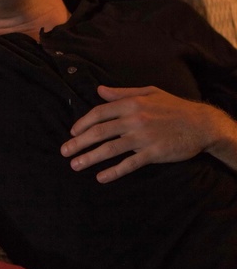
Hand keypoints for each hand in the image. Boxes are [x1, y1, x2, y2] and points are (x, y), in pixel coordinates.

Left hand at [60, 85, 224, 182]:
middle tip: (64, 151)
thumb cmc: (175, 107)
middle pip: (99, 132)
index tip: (72, 133)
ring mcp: (143, 137)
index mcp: (131, 104)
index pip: (99, 113)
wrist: (203, 124)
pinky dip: (114, 172)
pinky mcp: (154, 153)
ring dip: (90, 158)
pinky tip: (101, 178)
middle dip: (79, 143)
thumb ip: (122, 93)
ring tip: (75, 165)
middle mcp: (134, 120)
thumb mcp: (149, 92)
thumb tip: (99, 90)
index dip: (83, 123)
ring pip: (110, 149)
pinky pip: (129, 164)